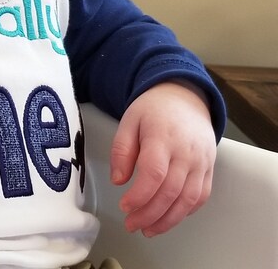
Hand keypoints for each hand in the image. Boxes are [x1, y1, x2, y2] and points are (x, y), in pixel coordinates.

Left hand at [109, 80, 216, 236]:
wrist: (185, 98)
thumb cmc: (153, 110)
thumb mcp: (129, 120)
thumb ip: (121, 150)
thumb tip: (118, 180)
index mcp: (162, 136)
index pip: (154, 172)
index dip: (139, 194)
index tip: (124, 206)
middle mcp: (185, 151)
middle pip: (170, 191)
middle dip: (149, 213)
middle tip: (131, 224)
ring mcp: (201, 161)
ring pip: (188, 199)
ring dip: (167, 220)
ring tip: (147, 229)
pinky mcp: (209, 169)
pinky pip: (200, 197)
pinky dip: (185, 212)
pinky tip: (168, 218)